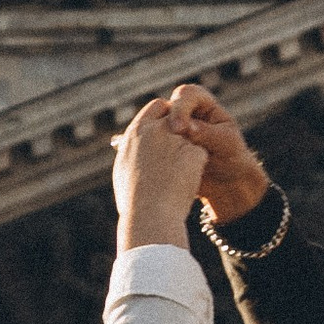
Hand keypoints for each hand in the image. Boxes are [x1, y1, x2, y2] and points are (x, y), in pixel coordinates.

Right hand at [114, 98, 207, 252]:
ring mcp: (176, 139)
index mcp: (137, 132)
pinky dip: (198, 169)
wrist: (150, 216)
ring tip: (179, 178)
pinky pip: (201, 156)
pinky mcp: (193, 152)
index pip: (157, 108)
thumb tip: (121, 145)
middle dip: (184, 128)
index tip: (170, 128)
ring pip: (192, 138)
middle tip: (183, 150)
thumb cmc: (133, 201)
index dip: (167, 116)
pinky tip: (188, 184)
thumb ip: (128, 152)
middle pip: (178, 117)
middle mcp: (157, 130)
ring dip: (189, 153)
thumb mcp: (123, 171)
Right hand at [161, 85, 272, 226]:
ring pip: (153, 126)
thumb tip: (186, 127)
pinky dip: (150, 152)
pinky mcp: (163, 146)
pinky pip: (150, 143)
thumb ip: (206, 133)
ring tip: (160, 159)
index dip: (181, 109)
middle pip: (164, 108)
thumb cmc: (232, 157)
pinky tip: (154, 165)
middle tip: (164, 144)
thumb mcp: (225, 144)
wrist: (225, 181)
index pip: (186, 95)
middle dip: (163, 124)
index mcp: (202, 102)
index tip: (180, 129)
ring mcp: (170, 129)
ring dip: (154, 140)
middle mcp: (183, 112)